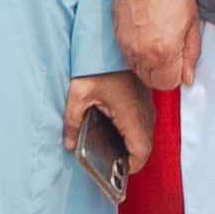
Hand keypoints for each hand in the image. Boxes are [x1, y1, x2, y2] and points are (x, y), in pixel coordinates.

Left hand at [65, 73, 148, 189]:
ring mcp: (145, 104)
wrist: (107, 40)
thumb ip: (73, 122)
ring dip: (130, 144)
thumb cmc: (98, 63)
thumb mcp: (79, 94)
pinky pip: (141, 122)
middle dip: (128, 158)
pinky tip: (111, 129)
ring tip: (108, 149)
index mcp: (132, 115)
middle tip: (108, 164)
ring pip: (144, 134)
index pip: (141, 152)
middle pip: (144, 146)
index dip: (130, 167)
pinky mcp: (142, 97)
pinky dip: (130, 131)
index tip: (115, 173)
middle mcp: (144, 111)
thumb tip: (69, 143)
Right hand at [114, 0, 204, 96]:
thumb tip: (188, 76)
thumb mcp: (192, 23)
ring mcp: (127, 45)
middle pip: (150, 80)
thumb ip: (190, 54)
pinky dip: (137, 53)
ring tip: (158, 42)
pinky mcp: (117, 35)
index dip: (176, 77)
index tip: (180, 67)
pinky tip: (146, 36)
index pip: (168, 84)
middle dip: (162, 73)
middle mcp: (142, 53)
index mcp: (164, 52)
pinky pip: (127, 55)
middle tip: (171, 54)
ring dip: (149, 64)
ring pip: (137, 69)